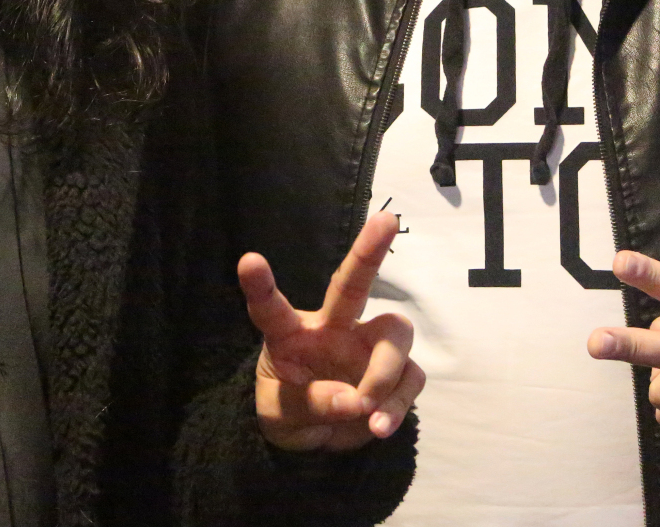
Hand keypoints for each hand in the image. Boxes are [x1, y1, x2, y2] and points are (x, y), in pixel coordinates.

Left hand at [239, 211, 425, 451]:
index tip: (248, 260)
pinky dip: (398, 405)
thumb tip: (355, 400)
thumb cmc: (288, 410)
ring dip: (385, 372)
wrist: (317, 439)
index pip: (272, 308)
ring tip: (366, 407)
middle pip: (353, 284)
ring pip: (395, 334)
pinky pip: (410, 378)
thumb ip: (312, 404)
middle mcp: (334, 328)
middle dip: (369, 251)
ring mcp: (368, 347)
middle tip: (386, 220)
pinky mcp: (396, 373)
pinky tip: (380, 427)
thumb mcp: (282, 416)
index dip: (261, 285)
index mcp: (292, 333)